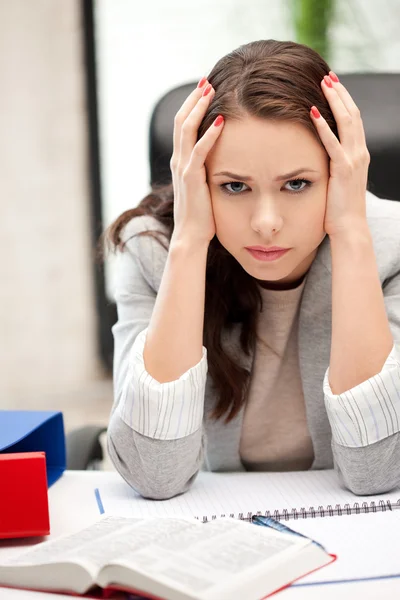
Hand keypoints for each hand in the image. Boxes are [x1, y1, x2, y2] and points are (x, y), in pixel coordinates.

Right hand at [170, 78, 224, 245]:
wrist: (190, 236)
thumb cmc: (201, 215)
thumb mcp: (203, 186)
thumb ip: (207, 170)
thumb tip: (222, 158)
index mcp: (180, 161)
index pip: (183, 125)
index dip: (192, 105)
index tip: (205, 88)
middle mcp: (178, 161)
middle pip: (182, 121)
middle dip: (194, 99)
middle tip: (207, 80)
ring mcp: (183, 169)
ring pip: (186, 130)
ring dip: (199, 108)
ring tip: (210, 90)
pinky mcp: (191, 179)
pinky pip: (199, 152)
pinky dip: (209, 135)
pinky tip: (220, 121)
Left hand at [310, 72, 370, 237]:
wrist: (349, 227)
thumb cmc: (339, 208)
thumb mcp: (337, 180)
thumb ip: (333, 164)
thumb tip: (319, 155)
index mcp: (358, 154)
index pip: (353, 120)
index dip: (344, 100)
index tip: (332, 84)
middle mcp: (360, 153)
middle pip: (352, 114)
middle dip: (340, 93)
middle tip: (327, 76)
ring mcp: (354, 160)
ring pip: (346, 123)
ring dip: (335, 101)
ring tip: (323, 84)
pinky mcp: (343, 170)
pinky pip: (333, 144)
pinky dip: (322, 127)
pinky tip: (312, 113)